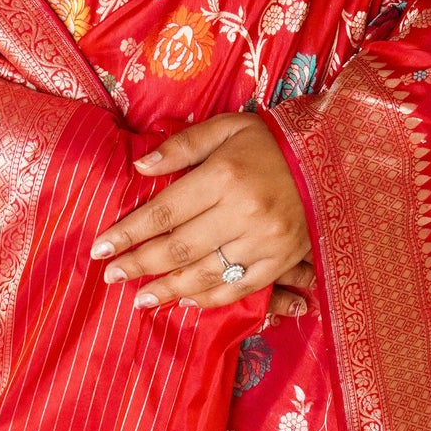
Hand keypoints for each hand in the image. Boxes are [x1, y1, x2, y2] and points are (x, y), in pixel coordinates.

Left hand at [91, 114, 312, 310]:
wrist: (329, 160)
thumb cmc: (269, 142)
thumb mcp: (226, 128)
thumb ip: (182, 146)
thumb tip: (140, 166)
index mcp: (224, 176)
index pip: (164, 211)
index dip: (129, 233)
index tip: (100, 248)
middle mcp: (243, 212)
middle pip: (179, 247)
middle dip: (140, 264)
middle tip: (111, 275)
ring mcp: (265, 241)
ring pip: (206, 274)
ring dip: (169, 290)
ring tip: (140, 298)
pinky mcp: (282, 260)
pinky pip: (240, 288)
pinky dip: (210, 299)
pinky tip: (186, 303)